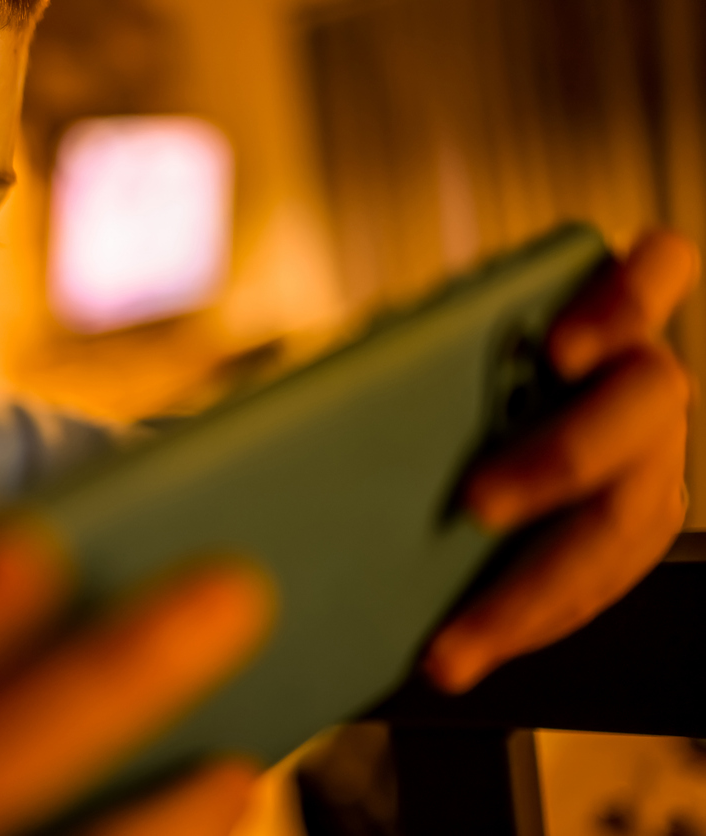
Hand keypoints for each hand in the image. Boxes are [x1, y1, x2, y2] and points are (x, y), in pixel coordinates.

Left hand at [424, 230, 700, 692]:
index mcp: (595, 312)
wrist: (445, 444)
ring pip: (626, 522)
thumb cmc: (427, 380)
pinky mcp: (628, 531)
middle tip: (475, 505)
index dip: (624, 300)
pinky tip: (467, 648)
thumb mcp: (409, 356)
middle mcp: (636, 381)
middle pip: (644, 403)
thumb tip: (334, 389)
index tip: (557, 348)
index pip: (656, 270)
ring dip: (533, 590)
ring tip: (451, 642)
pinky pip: (598, 584)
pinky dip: (529, 621)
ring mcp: (646, 461)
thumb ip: (406, 351)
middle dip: (560, 457)